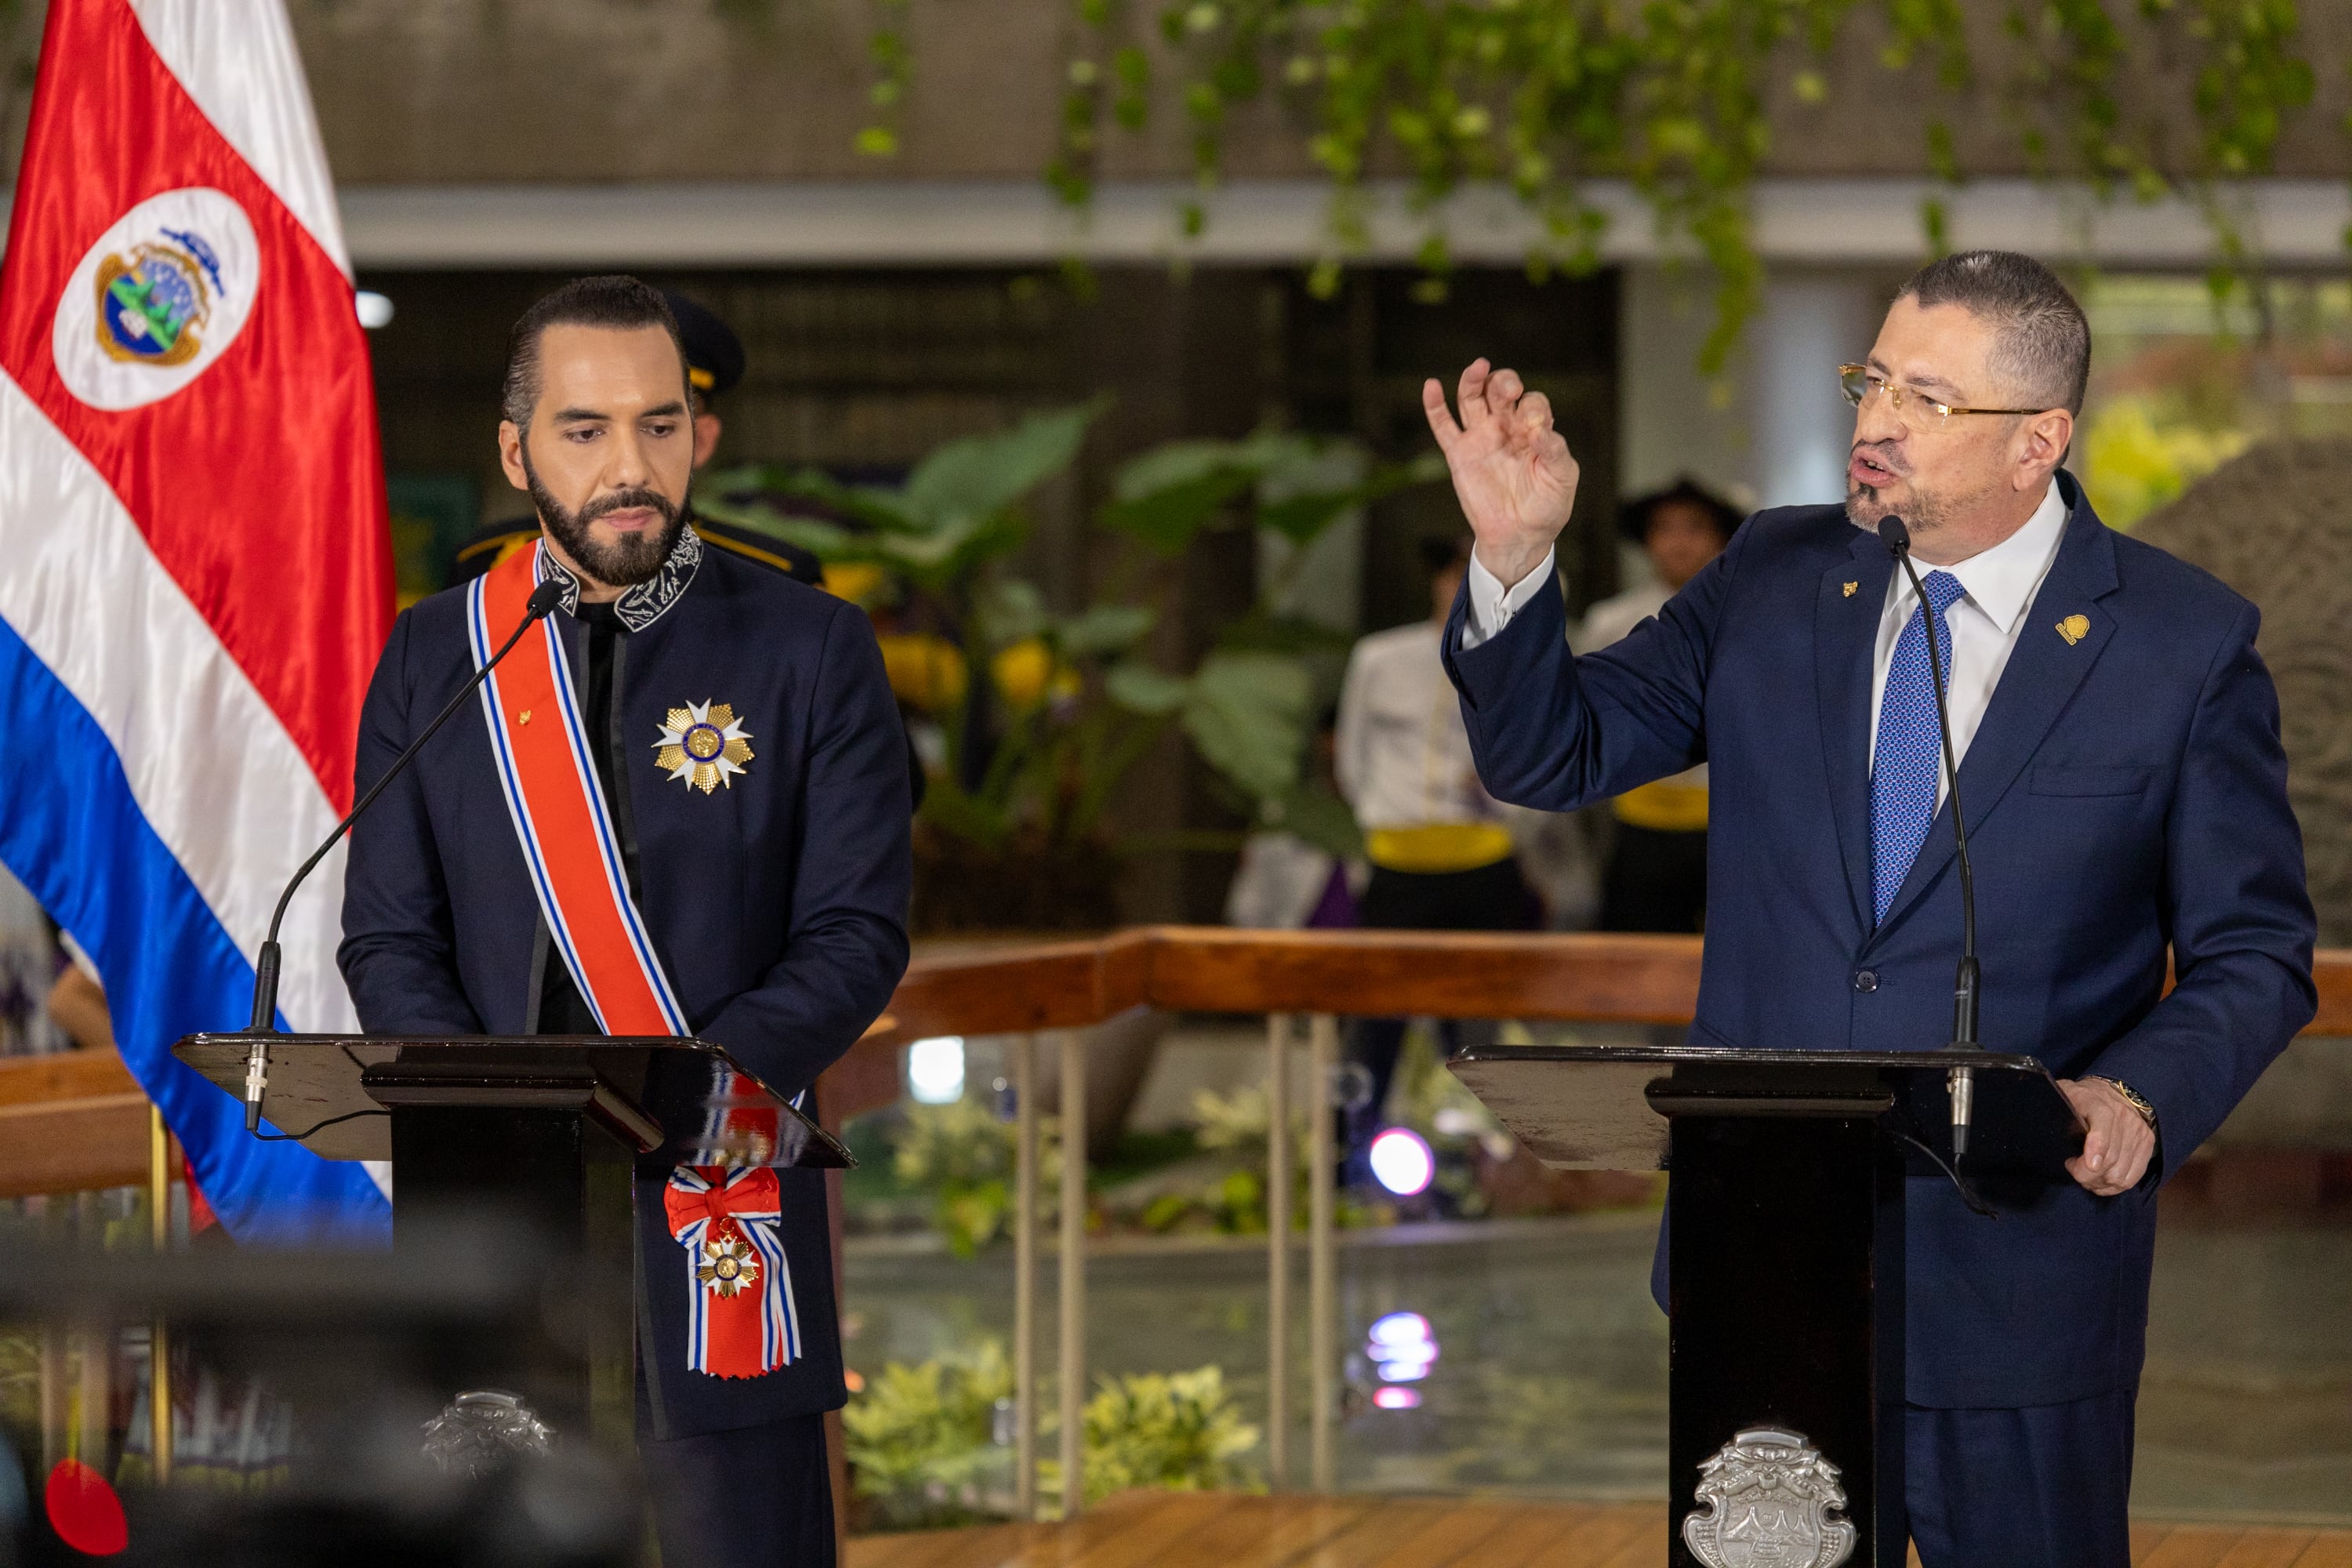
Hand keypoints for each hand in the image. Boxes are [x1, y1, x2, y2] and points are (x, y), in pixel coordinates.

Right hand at [1421, 359, 1579, 590]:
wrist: (1520, 536)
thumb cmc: (1546, 506)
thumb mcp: (1562, 477)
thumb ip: (1554, 450)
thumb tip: (1536, 430)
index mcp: (1533, 429)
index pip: (1532, 403)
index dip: (1534, 408)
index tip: (1535, 427)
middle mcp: (1506, 427)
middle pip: (1500, 390)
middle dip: (1504, 382)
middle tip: (1509, 388)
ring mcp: (1481, 438)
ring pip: (1472, 399)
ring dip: (1473, 380)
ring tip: (1478, 368)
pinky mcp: (1459, 455)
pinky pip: (1443, 426)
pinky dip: (1435, 405)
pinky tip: (1431, 386)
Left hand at [2058, 1078, 2156, 1196]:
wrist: (2116, 1090)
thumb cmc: (2081, 1098)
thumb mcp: (2063, 1094)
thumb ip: (2054, 1106)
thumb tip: (2036, 1120)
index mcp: (2095, 1100)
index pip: (2103, 1121)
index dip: (2097, 1146)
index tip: (2089, 1164)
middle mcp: (2122, 1116)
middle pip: (2110, 1158)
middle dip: (2087, 1174)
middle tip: (2073, 1169)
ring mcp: (2137, 1131)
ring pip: (2120, 1173)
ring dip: (2099, 1183)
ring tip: (2086, 1175)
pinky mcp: (2147, 1144)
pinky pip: (2133, 1177)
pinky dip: (2115, 1186)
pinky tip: (2100, 1181)